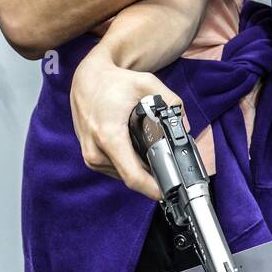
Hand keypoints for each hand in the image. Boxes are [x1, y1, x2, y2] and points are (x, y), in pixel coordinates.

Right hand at [70, 49, 177, 199]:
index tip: (169, 192)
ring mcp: (90, 156)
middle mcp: (96, 151)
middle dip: (152, 176)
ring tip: (155, 156)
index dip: (153, 188)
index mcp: (109, 136)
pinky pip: (115, 169)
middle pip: (131, 178)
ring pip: (123, 175)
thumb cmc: (115, 82)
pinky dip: (130, 164)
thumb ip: (172, 103)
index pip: (132, 176)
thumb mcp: (148, 85)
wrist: (86, 79)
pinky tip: (140, 153)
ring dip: (140, 170)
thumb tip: (185, 127)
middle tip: (171, 167)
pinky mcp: (90, 157)